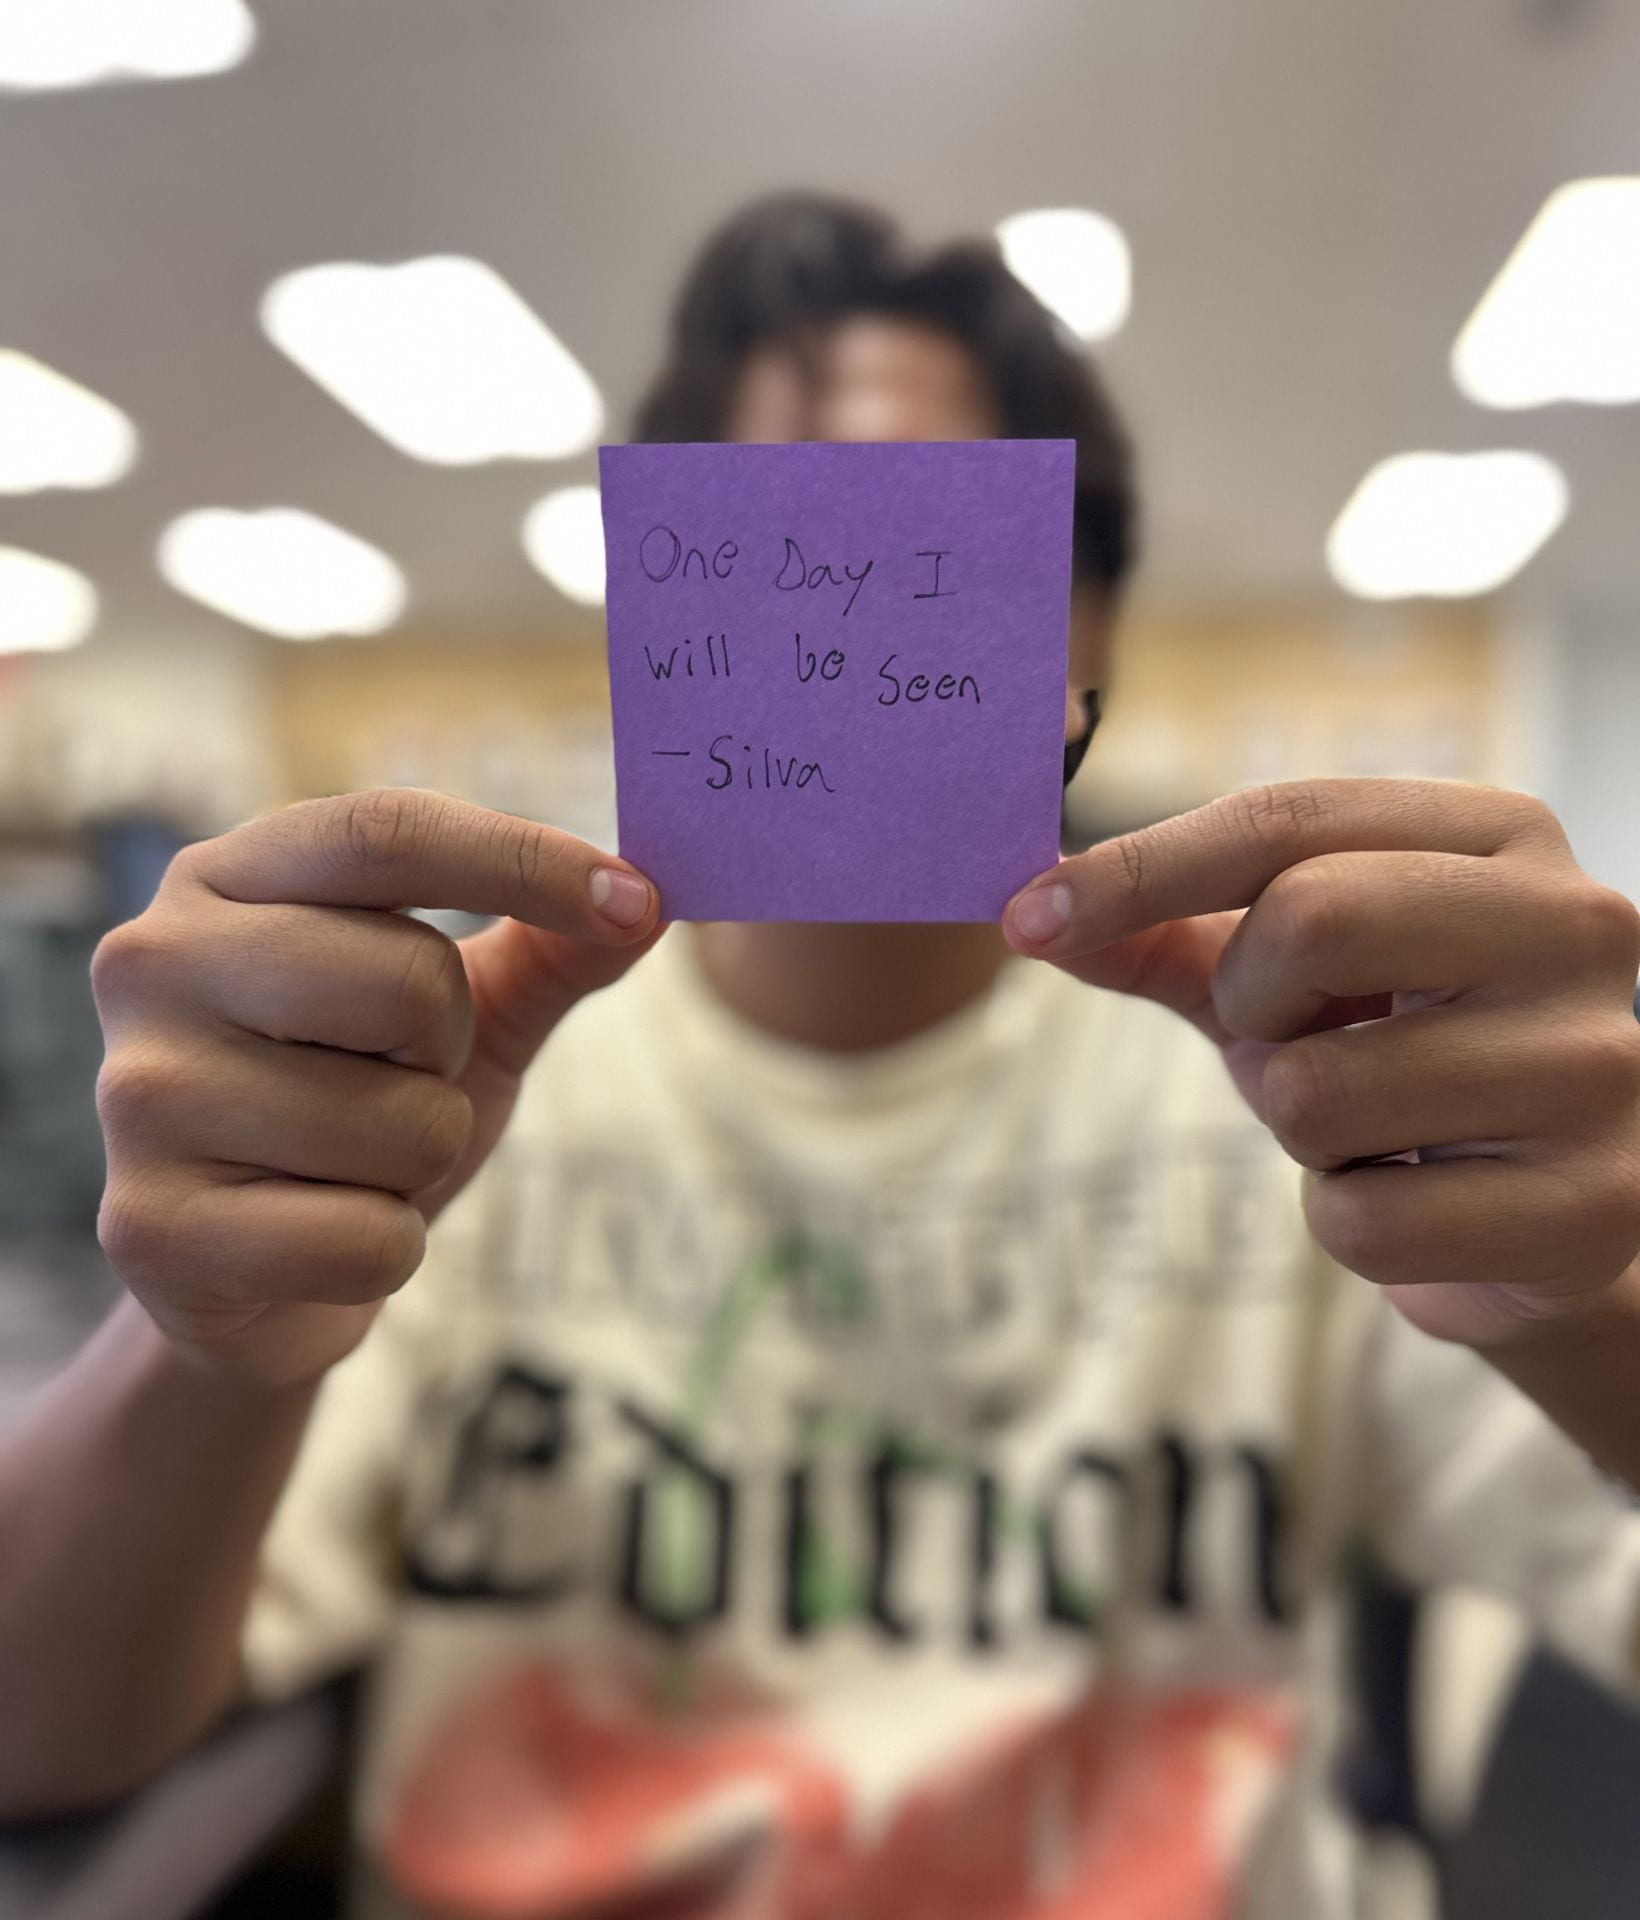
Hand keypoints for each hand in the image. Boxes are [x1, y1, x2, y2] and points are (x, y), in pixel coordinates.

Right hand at [93, 789, 659, 1386]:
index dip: (524, 860)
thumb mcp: (460, 1018)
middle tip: (395, 1078)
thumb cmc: (357, 1111)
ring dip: (418, 1160)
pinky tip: (316, 1240)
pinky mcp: (147, 1228)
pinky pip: (367, 1238)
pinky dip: (385, 1253)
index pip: (386, 832)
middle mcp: (153, 963)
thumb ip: (549, 951)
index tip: (633, 897)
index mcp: (223, 879)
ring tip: (346, 1165)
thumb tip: (658, 901)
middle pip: (410, 978)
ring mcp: (139, 1095)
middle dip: (449, 1050)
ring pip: (403, 1121)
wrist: (256, 1280)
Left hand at [1004, 780, 1639, 1349]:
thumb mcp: (1289, 975)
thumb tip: (1029, 909)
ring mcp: (1599, 1067)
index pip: (1291, 815)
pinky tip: (1414, 1201)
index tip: (1025, 916)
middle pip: (1310, 917)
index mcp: (1504, 836)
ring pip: (1315, 1088)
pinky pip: (1358, 1219)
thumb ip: (1167, 931)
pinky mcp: (1590, 1207)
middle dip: (1248, 997)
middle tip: (1284, 1035)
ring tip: (1371, 1122)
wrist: (1548, 1213)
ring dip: (1293, 1122)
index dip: (1137, 866)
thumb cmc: (1404, 1057)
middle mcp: (1579, 926)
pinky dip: (1341, 1220)